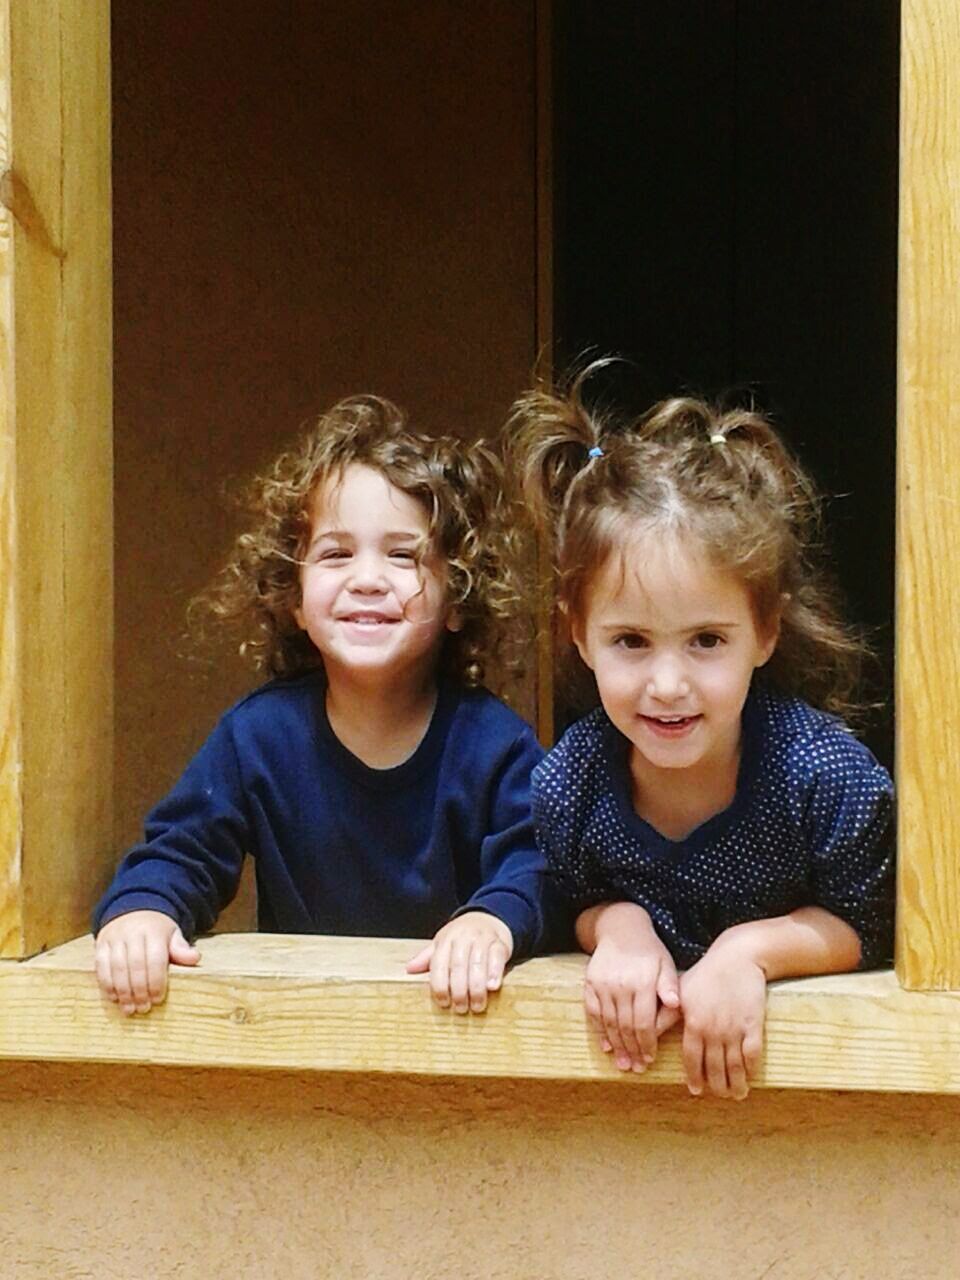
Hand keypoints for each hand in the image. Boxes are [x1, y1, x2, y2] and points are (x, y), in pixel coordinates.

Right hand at [94, 910, 199, 1014]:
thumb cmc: (156, 930)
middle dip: (139, 990)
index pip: (155, 959)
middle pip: (135, 965)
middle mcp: (132, 932)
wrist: (132, 910)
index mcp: (154, 930)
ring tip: (130, 1009)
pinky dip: (107, 985)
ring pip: (117, 968)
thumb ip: (181, 948)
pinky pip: (101, 966)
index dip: (156, 981)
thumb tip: (195, 958)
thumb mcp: (172, 934)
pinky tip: (114, 998)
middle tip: (144, 1008)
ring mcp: (114, 937)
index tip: (158, 999)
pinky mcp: (101, 944)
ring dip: (123, 992)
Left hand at [406, 911, 513, 1012]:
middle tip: (461, 1008)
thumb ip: (428, 958)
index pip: (439, 964)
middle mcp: (463, 937)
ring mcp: (482, 939)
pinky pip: (496, 957)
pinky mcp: (499, 943)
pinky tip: (492, 987)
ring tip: (476, 1005)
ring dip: (477, 987)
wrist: (488, 918)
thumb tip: (409, 969)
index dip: (440, 985)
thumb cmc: (462, 937)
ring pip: (478, 963)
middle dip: (459, 990)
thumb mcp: (442, 944)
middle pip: (458, 965)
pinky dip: (494, 973)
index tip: (443, 1003)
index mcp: (446, 940)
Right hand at [579, 903, 679, 1072]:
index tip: (650, 1058)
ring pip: (609, 1022)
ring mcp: (602, 984)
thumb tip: (676, 1005)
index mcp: (642, 982)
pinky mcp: (590, 983)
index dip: (647, 1043)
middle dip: (632, 1050)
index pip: (644, 1022)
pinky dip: (599, 1031)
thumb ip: (670, 986)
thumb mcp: (665, 963)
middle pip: (626, 1026)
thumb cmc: (649, 950)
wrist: (620, 928)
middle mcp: (620, 985)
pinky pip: (593, 1012)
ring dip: (617, 1046)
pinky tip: (606, 1046)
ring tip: (623, 1063)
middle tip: (637, 1068)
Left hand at [678, 935, 767, 1099]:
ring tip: (737, 1094)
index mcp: (693, 1023)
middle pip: (714, 1068)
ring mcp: (734, 1029)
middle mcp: (713, 1030)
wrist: (738, 957)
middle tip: (720, 1095)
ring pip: (734, 1067)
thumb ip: (667, 1015)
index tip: (696, 1090)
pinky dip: (751, 1069)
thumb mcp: (682, 991)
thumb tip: (649, 1031)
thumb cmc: (707, 973)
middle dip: (717, 1086)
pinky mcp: (753, 1025)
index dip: (695, 1077)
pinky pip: (752, 1055)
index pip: (692, 1060)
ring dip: (735, 1084)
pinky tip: (750, 1076)